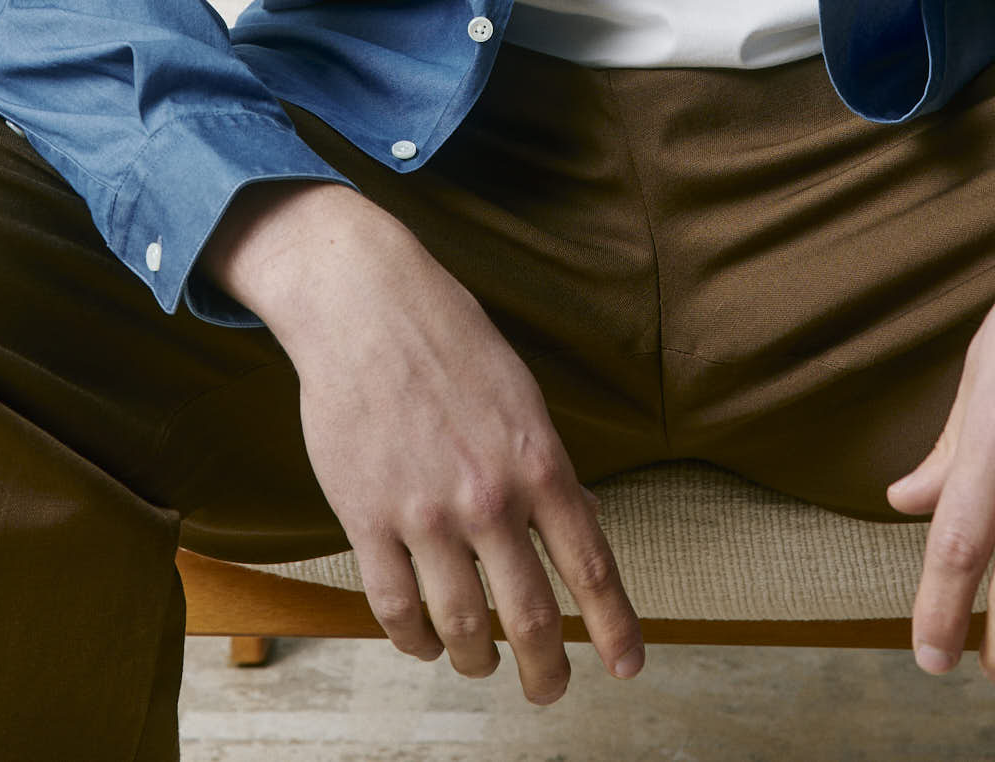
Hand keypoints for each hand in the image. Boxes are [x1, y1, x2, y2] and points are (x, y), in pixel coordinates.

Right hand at [199, 179, 644, 703]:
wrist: (366, 304)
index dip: (614, 626)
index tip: (629, 665)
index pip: (590, 564)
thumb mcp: (521, 396)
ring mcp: (424, 512)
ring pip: (461, 626)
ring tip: (481, 665)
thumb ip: (546, 468)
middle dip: (546, 670)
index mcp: (538, 460)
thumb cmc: (450, 342)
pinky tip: (426, 643)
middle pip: (529, 617)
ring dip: (477, 661)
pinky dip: (415, 641)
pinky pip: (395, 609)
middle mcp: (488, 495)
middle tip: (549, 691)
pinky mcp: (365, 518)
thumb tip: (578, 525)